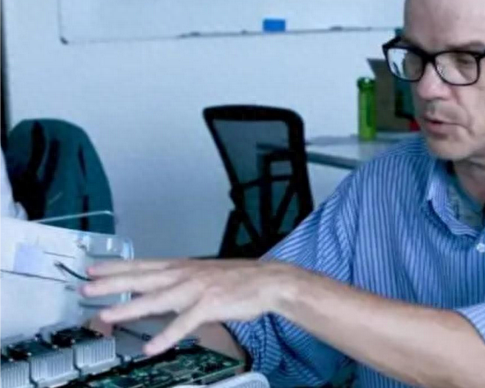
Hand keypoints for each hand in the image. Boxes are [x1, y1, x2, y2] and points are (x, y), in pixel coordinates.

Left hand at [82, 259, 295, 355]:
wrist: (268, 280)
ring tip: (106, 315)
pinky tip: (151, 347)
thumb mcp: (202, 277)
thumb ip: (177, 286)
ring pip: (158, 299)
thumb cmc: (237, 280)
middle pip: (143, 278)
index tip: (93, 268)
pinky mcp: (211, 305)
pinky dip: (167, 335)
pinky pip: (185, 323)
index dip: (117, 267)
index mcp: (183, 267)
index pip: (143, 265)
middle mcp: (186, 274)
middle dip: (113, 283)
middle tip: (86, 287)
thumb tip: (153, 298)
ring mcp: (197, 289)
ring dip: (130, 308)